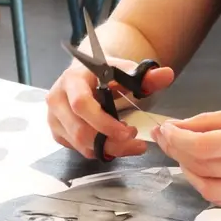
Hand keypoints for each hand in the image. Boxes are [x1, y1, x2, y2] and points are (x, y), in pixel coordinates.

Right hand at [46, 56, 174, 159]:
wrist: (85, 75)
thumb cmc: (104, 73)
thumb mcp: (124, 70)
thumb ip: (145, 76)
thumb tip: (167, 75)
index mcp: (71, 80)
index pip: (81, 104)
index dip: (104, 122)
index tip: (129, 131)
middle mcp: (56, 99)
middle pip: (80, 130)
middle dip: (110, 142)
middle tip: (136, 141)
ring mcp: (53, 118)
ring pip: (79, 144)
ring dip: (108, 148)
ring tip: (129, 142)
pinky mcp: (56, 132)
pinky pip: (78, 149)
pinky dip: (99, 150)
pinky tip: (114, 143)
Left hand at [154, 104, 220, 209]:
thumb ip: (216, 120)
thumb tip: (180, 127)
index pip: (204, 147)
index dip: (176, 140)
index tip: (163, 130)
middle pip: (203, 169)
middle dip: (178, 153)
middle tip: (169, 139)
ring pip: (210, 189)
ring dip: (189, 172)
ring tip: (185, 155)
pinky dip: (209, 186)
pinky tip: (207, 170)